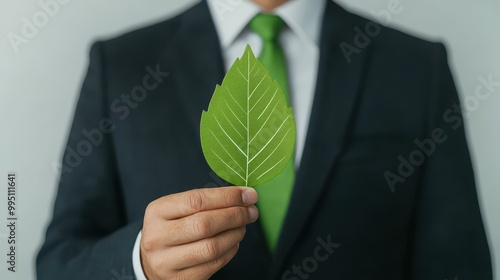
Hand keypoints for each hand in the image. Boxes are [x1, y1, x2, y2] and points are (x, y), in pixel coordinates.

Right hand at [140, 187, 258, 279]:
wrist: (152, 260)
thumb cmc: (172, 228)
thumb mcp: (178, 209)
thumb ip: (206, 201)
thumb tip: (244, 196)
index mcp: (157, 212)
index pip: (196, 200)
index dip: (227, 196)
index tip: (248, 195)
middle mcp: (157, 237)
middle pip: (204, 224)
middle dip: (235, 215)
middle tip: (251, 211)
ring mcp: (167, 262)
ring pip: (211, 247)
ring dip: (235, 234)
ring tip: (243, 226)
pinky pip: (214, 264)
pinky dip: (230, 250)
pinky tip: (234, 242)